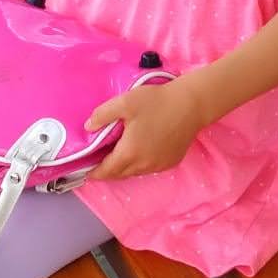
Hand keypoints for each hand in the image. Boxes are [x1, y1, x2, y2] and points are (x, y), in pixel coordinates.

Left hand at [84, 81, 203, 181]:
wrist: (191, 105)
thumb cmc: (156, 102)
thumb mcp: (124, 103)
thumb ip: (102, 115)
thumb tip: (88, 128)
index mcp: (130, 153)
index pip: (106, 171)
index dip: (94, 172)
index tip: (86, 171)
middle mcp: (144, 165)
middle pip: (119, 174)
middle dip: (107, 171)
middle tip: (99, 161)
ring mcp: (158, 166)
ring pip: (135, 172)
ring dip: (124, 167)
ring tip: (118, 154)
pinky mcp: (170, 162)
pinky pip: (149, 168)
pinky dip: (140, 164)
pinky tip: (140, 150)